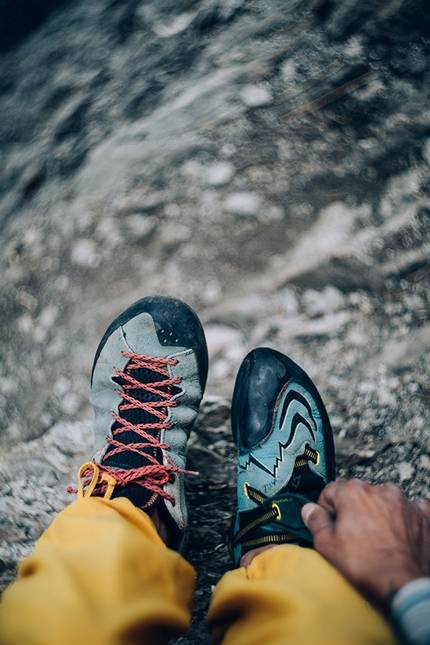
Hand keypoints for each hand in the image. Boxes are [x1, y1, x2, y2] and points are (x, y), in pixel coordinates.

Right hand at [301, 479, 429, 607]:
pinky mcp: (424, 517)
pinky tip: (399, 536)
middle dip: (354, 512)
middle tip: (352, 537)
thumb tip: (310, 511)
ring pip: (385, 503)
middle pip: (359, 496)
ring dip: (379, 515)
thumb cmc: (367, 566)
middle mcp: (382, 490)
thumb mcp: (327, 545)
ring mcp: (406, 503)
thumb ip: (315, 521)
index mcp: (355, 491)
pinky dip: (404, 521)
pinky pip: (411, 512)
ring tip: (376, 541)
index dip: (326, 509)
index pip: (331, 491)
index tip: (329, 524)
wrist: (405, 586)